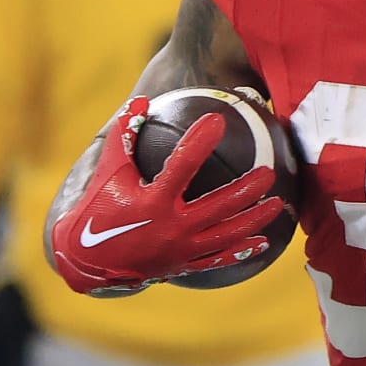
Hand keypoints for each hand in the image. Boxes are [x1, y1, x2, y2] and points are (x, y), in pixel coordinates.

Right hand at [50, 98, 282, 296]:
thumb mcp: (109, 173)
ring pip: (226, 234)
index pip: (180, 166)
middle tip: (270, 172)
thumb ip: (124, 137)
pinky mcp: (183, 264)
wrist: (87, 261)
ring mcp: (179, 249)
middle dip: (247, 190)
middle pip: (218, 206)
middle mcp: (170, 227)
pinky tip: (265, 241)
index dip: (198, 142)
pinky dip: (241, 250)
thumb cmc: (98, 209)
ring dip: (254, 219)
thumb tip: (140, 101)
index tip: (217, 120)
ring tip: (279, 203)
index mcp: (151, 201)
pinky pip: (218, 259)